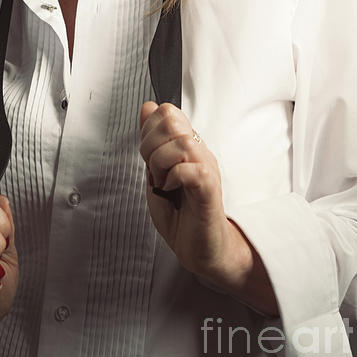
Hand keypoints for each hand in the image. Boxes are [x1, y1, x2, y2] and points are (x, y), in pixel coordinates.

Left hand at [139, 101, 238, 284]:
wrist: (200, 250)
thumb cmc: (180, 215)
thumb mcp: (155, 172)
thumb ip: (151, 141)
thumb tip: (147, 107)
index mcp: (186, 145)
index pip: (167, 111)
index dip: (148, 130)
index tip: (148, 156)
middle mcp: (199, 151)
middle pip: (171, 120)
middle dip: (150, 145)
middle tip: (154, 171)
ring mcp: (206, 167)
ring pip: (180, 143)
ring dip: (160, 164)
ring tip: (163, 183)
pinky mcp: (209, 188)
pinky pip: (190, 168)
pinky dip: (172, 178)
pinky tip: (171, 190)